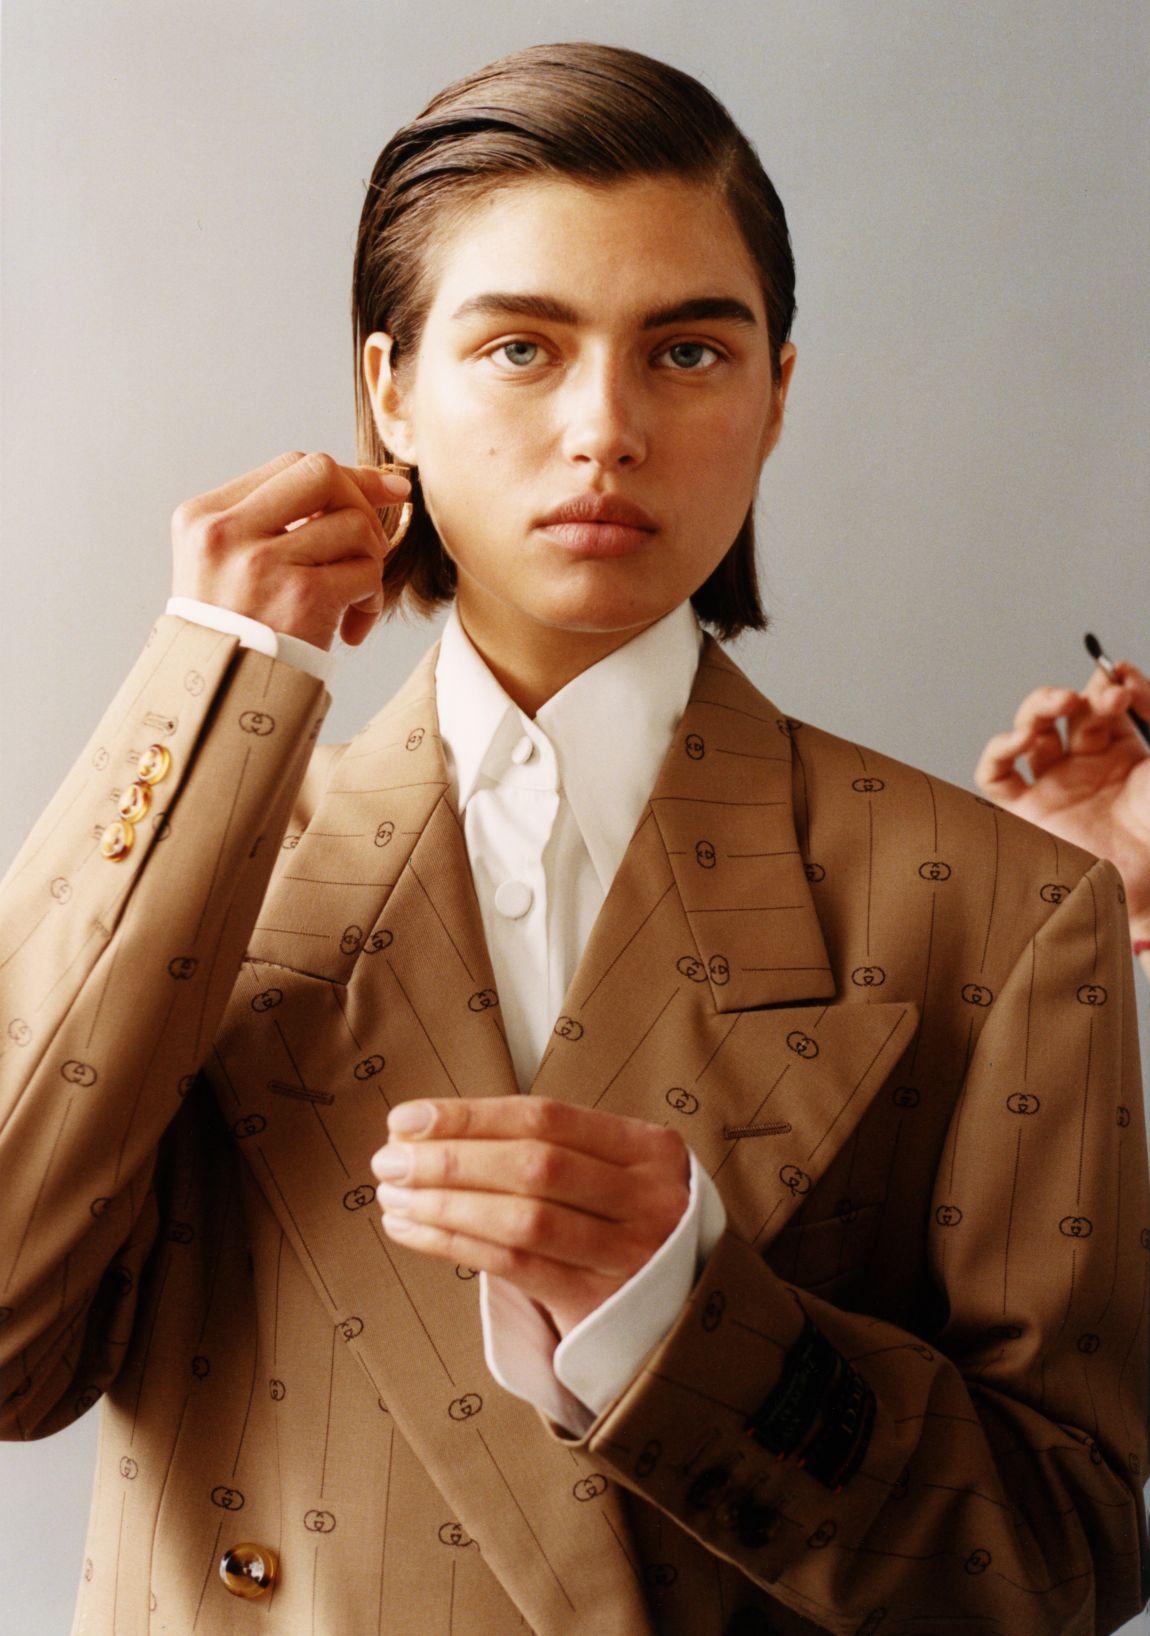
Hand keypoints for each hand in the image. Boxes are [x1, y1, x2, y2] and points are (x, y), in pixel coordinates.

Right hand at [170, 450, 409, 649]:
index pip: (291, 465)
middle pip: (322, 473)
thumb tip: (360, 483)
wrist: (222, 701)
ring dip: (369, 562)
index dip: (345, 477)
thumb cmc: (235, 636)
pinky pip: (366, 572)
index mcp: (203, 517)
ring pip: (354, 524)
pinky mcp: (301, 596)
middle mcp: (227, 531)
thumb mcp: (223, 567)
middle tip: (373, 543)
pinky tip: (351, 628)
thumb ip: (269, 524)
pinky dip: (371, 600)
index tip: (382, 492)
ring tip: (352, 599)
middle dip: (364, 501)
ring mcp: (262, 562)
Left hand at [370, 1097, 689, 1337]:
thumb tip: (434, 1131)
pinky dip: (454, 1243)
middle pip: (532, 1164)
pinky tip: (413, 1230)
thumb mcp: (613, 1175)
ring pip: (521, 1218)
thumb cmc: (624, 1229)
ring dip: (443, 1203)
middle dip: (449, 1158)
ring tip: (391, 1195)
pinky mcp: (599, 1303)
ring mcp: (629, 1253)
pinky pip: (514, 1265)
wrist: (680, 1315)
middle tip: (388, 1159)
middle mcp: (647, 1197)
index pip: (546, 1117)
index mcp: (649, 1148)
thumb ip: (551, 1149)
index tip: (407, 1119)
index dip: (471, 1115)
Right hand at [974, 661, 1149, 931]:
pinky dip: (999, 751)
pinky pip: (997, 777)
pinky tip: (1021, 739)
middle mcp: (1084, 768)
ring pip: (1030, 733)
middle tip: (1099, 695)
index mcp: (1122, 755)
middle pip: (1066, 714)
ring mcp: (1053, 789)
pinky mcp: (1027, 815)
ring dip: (1039, 708)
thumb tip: (1121, 672)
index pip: (1104, 705)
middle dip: (1079, 695)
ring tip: (1061, 703)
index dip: (1108, 685)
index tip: (1122, 681)